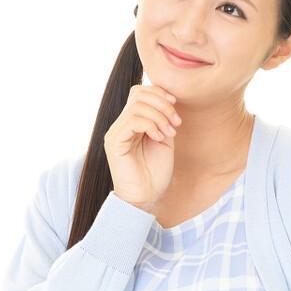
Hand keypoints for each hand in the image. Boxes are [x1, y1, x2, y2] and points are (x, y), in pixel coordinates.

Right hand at [103, 85, 181, 212]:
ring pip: (137, 105)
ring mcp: (116, 132)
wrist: (146, 198)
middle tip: (175, 122)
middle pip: (138, 93)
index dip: (159, 93)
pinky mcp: (114, 142)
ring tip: (169, 133)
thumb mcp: (164, 139)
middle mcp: (121, 125)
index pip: (140, 92)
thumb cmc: (155, 173)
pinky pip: (132, 121)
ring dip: (159, 116)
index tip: (176, 106)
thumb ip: (162, 119)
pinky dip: (151, 125)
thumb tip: (168, 99)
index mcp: (132, 122)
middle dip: (162, 103)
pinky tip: (159, 138)